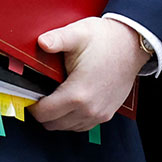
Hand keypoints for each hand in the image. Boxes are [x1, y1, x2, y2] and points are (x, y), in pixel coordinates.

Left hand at [29, 17, 145, 131]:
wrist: (132, 44)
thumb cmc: (106, 39)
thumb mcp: (78, 34)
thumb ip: (57, 39)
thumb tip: (42, 42)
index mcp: (78, 93)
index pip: (45, 113)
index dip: (32, 106)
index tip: (29, 96)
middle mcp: (89, 108)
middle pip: (53, 124)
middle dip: (43, 113)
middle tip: (39, 96)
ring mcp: (100, 113)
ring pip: (67, 127)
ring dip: (57, 117)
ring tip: (53, 99)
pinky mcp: (107, 114)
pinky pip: (82, 126)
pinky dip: (71, 119)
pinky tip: (68, 104)